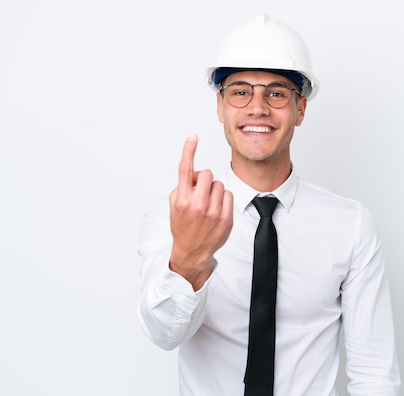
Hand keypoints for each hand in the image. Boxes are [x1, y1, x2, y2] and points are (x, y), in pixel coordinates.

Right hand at [168, 134, 233, 290]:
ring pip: (219, 184)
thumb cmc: (183, 225)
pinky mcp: (225, 218)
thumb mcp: (175, 205)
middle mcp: (197, 205)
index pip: (185, 170)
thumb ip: (183, 186)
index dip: (188, 150)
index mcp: (182, 199)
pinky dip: (223, 199)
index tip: (193, 137)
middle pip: (207, 174)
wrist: (192, 251)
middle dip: (204, 180)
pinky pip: (229, 195)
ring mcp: (213, 212)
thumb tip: (196, 175)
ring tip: (208, 204)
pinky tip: (217, 209)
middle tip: (200, 191)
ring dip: (214, 190)